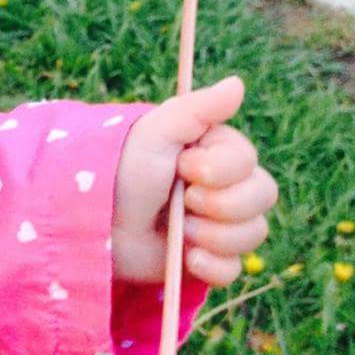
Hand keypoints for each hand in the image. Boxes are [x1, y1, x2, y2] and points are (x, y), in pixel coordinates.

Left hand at [111, 74, 277, 286]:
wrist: (93, 218)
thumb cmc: (121, 167)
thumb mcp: (156, 132)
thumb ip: (198, 109)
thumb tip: (238, 83)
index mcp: (219, 155)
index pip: (251, 166)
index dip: (220, 172)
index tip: (183, 167)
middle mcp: (225, 188)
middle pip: (261, 200)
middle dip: (220, 205)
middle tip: (181, 201)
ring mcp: (217, 225)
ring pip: (251, 236)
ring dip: (212, 234)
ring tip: (178, 230)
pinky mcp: (204, 260)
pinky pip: (233, 270)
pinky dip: (212, 267)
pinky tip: (187, 258)